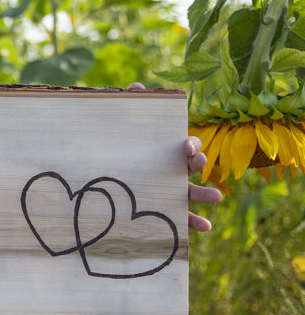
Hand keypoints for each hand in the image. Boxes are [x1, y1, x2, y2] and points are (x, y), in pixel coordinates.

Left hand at [127, 83, 220, 231]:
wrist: (99, 170)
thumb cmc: (117, 147)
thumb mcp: (120, 127)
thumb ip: (129, 106)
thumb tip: (137, 87)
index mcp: (166, 151)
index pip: (186, 144)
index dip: (190, 144)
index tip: (185, 147)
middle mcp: (171, 169)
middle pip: (192, 166)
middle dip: (199, 163)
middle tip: (199, 162)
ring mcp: (169, 190)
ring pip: (191, 191)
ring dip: (205, 193)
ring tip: (216, 197)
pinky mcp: (162, 208)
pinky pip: (181, 216)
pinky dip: (194, 221)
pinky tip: (206, 227)